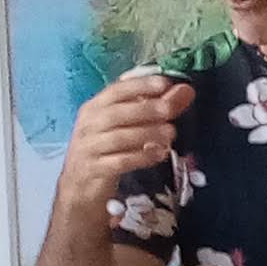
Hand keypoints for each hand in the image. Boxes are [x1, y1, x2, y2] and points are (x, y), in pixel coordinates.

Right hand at [61, 73, 192, 198]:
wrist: (80, 182)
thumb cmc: (108, 146)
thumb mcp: (129, 124)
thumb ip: (158, 107)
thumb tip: (186, 90)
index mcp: (95, 107)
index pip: (115, 91)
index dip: (140, 85)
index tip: (164, 83)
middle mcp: (89, 125)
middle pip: (115, 114)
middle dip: (145, 110)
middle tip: (170, 110)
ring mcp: (89, 147)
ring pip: (118, 138)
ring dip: (147, 134)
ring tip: (171, 133)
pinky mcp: (94, 169)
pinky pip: (119, 162)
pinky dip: (141, 157)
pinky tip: (160, 154)